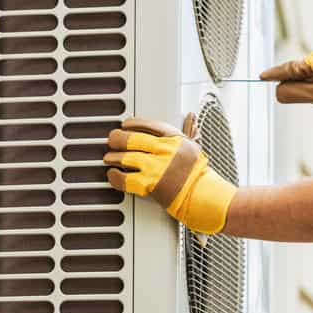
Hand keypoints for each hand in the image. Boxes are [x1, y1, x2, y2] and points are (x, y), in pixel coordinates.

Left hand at [103, 116, 236, 234]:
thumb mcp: (194, 147)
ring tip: (109, 158)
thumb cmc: (199, 174)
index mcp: (175, 139)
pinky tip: (113, 175)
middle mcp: (165, 150)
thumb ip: (187, 132)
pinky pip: (125, 179)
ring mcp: (157, 167)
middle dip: (118, 139)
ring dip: (114, 157)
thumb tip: (190, 117)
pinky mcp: (151, 184)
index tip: (125, 124)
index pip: (149, 124)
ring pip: (126, 157)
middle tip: (112, 140)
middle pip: (133, 138)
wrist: (204, 196)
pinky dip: (115, 177)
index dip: (133, 123)